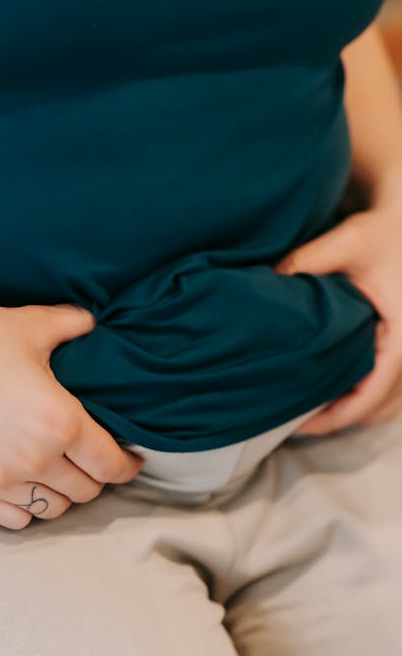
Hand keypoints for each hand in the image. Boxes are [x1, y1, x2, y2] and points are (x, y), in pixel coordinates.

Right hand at [0, 290, 143, 529]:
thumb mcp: (29, 325)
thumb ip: (72, 325)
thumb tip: (94, 322)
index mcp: (59, 421)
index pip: (111, 464)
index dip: (126, 465)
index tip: (127, 460)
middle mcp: (34, 459)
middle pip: (87, 491)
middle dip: (94, 476)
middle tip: (90, 460)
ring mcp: (0, 480)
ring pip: (53, 509)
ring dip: (61, 493)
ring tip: (58, 473)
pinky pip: (15, 520)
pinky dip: (26, 508)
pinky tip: (24, 485)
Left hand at [272, 201, 401, 433]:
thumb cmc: (382, 230)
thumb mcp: (347, 240)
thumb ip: (305, 260)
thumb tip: (265, 282)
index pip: (369, 398)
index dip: (334, 419)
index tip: (299, 425)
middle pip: (377, 409)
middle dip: (339, 419)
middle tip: (294, 419)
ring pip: (386, 403)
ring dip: (353, 410)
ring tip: (309, 408)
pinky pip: (389, 388)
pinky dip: (364, 396)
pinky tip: (331, 388)